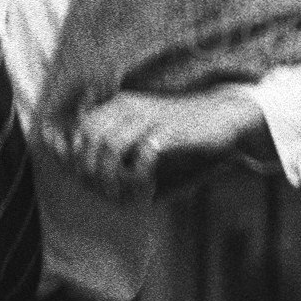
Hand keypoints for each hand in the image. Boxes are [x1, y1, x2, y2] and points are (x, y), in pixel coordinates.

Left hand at [54, 85, 256, 193]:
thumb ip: (112, 142)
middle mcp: (129, 106)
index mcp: (118, 104)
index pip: (80, 131)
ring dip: (111, 176)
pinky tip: (146, 188)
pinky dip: (138, 175)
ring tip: (123, 196)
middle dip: (92, 171)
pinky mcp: (169, 131)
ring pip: (110, 147)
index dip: (78, 159)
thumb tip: (83, 162)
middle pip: (90, 140)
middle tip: (106, 194)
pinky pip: (141, 154)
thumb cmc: (179, 129)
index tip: (89, 182)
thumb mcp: (141, 130)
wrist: (222, 116)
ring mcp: (149, 117)